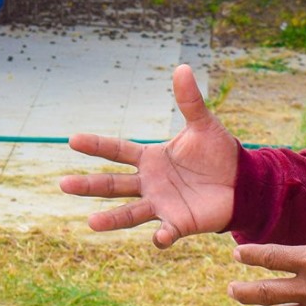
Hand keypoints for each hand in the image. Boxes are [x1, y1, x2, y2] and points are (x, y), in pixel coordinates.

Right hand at [61, 64, 240, 247]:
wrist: (241, 182)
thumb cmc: (218, 153)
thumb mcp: (203, 124)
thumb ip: (190, 101)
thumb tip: (182, 67)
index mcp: (150, 158)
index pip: (117, 151)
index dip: (96, 146)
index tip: (73, 140)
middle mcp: (149, 183)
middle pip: (112, 184)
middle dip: (88, 185)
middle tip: (63, 184)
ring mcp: (161, 204)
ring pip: (130, 213)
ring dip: (112, 219)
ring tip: (91, 222)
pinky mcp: (179, 223)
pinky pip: (167, 232)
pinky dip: (162, 237)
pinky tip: (159, 239)